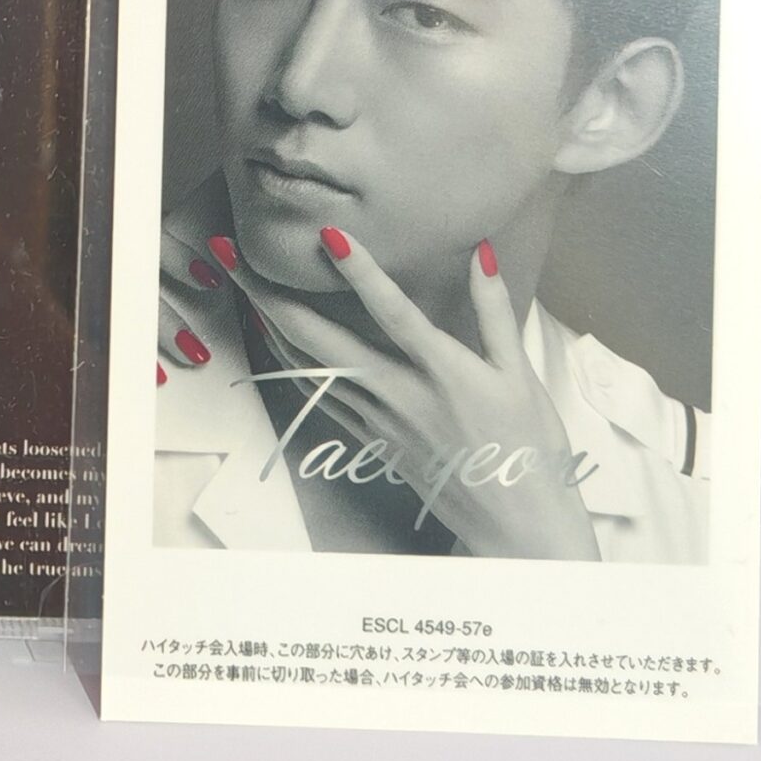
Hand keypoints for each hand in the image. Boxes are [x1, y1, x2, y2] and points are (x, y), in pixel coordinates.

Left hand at [203, 228, 602, 560]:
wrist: (517, 525)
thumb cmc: (530, 449)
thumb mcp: (520, 375)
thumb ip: (495, 311)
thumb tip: (479, 252)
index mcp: (443, 373)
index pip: (393, 314)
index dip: (362, 274)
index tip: (329, 236)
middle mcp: (400, 395)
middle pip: (320, 340)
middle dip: (270, 294)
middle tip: (230, 253)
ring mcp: (378, 420)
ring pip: (307, 366)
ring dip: (268, 322)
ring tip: (237, 281)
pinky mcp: (369, 438)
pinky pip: (318, 394)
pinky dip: (288, 360)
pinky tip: (270, 335)